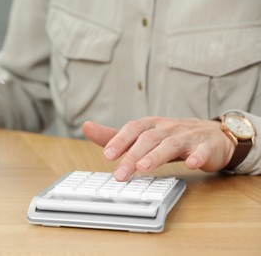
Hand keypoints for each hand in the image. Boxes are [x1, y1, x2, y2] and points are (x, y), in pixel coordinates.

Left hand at [82, 117, 235, 180]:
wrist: (212, 136)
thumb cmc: (172, 136)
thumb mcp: (143, 134)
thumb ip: (116, 135)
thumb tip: (87, 127)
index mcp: (152, 124)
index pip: (133, 128)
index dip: (120, 140)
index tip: (107, 154)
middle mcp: (168, 128)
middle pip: (148, 139)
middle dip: (133, 156)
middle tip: (120, 174)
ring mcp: (188, 136)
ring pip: (171, 144)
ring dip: (157, 155)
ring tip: (144, 167)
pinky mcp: (206, 147)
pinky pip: (202, 151)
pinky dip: (197, 157)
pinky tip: (192, 165)